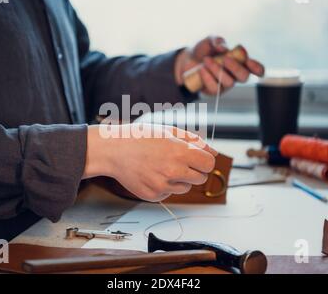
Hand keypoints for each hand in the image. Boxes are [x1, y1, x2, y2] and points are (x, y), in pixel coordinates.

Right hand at [83, 124, 216, 201]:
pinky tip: (151, 173)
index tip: (198, 158)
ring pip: (185, 188)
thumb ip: (194, 141)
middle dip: (195, 171)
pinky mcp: (153, 196)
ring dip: (179, 179)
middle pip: (201, 178)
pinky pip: (169, 194)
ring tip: (161, 166)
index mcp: (179, 152)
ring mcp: (162, 186)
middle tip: (179, 161)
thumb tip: (214, 152)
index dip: (205, 160)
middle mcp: (173, 171)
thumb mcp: (169, 131)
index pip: (209, 164)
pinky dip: (164, 186)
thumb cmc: (141, 137)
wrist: (114, 150)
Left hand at [174, 35, 264, 94]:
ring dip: (218, 70)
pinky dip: (208, 77)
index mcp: (240, 62)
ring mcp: (225, 84)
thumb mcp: (209, 41)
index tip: (250, 63)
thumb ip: (217, 41)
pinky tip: (202, 69)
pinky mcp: (214, 91)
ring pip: (229, 82)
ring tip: (206, 60)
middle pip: (244, 77)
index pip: (256, 69)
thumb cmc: (203, 50)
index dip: (258, 68)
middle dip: (236, 67)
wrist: (187, 60)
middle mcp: (235, 75)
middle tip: (225, 59)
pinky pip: (215, 88)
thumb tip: (223, 48)